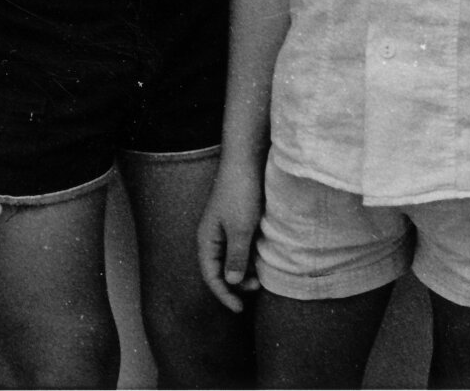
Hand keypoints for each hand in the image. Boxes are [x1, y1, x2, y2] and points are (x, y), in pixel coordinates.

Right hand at [197, 157, 264, 312]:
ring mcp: (225, 228)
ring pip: (233, 258)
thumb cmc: (241, 193)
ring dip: (245, 270)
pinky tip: (263, 258)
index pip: (211, 277)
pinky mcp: (238, 219)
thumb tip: (230, 282)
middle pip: (221, 270)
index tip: (240, 309)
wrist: (246, 160)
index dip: (224, 295)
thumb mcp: (240, 229)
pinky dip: (250, 255)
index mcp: (206, 241)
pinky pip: (241, 245)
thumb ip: (235, 257)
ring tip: (261, 277)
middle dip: (236, 284)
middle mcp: (213, 237)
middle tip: (257, 288)